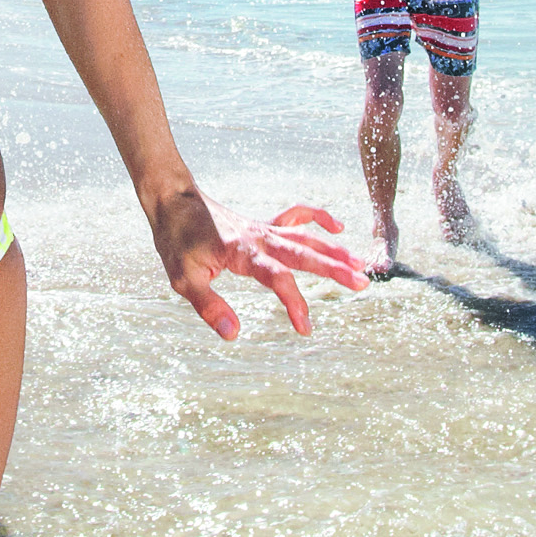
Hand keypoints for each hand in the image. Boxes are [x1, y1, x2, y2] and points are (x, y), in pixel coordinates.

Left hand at [149, 193, 366, 338]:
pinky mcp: (262, 225)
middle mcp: (259, 238)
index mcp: (242, 252)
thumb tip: (234, 335)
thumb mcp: (183, 280)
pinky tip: (337, 227)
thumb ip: (209, 306)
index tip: (305, 328)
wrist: (173, 201)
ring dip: (334, 249)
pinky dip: (318, 218)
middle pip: (304, 253)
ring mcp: (263, 229)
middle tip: (362, 283)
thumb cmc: (176, 242)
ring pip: (306, 237)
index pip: (278, 278)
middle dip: (334, 269)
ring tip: (361, 264)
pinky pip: (296, 217)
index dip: (294, 303)